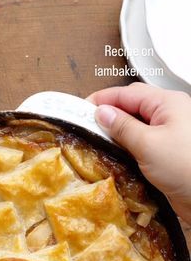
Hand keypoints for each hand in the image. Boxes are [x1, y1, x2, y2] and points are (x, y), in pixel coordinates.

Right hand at [88, 83, 190, 223]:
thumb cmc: (184, 167)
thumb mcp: (147, 144)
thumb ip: (122, 127)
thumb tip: (101, 113)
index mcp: (167, 103)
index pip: (128, 93)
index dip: (103, 99)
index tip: (80, 109)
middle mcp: (169, 114)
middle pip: (132, 107)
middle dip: (109, 115)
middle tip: (87, 127)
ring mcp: (170, 134)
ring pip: (137, 125)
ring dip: (118, 132)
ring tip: (97, 141)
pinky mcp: (168, 153)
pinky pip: (143, 143)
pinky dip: (127, 146)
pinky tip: (116, 155)